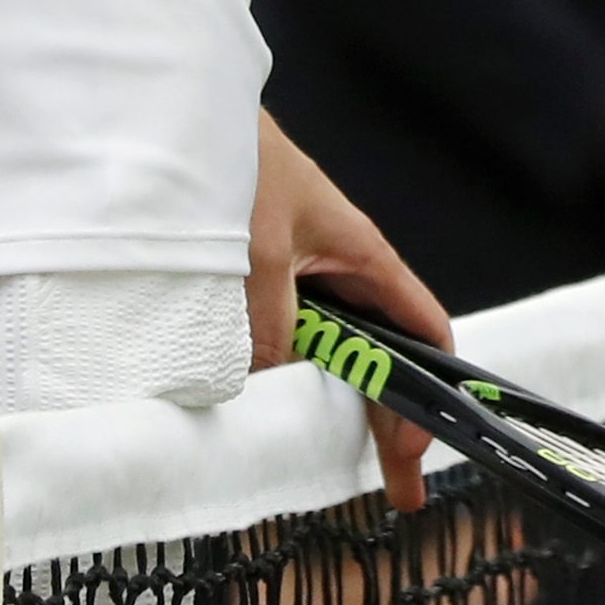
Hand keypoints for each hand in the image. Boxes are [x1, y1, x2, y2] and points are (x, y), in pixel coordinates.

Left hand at [251, 112, 451, 504]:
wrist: (174, 114)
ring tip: (318, 464)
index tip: (417, 450)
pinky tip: (256, 413)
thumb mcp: (255, 255)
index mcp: (361, 254)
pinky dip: (275, 379)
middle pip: (379, 353)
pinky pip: (276, 338)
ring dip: (326, 404)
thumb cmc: (232, 166)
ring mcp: (295, 273)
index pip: (422, 329)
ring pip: (324, 351)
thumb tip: (269, 392)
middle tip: (390, 489)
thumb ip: (267, 329)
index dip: (430, 392)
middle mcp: (336, 268)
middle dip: (387, 419)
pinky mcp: (252, 277)